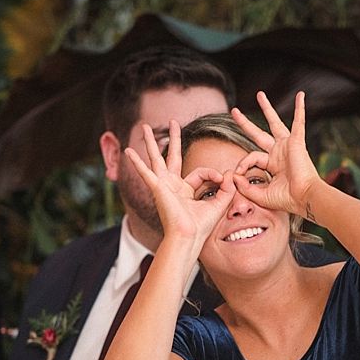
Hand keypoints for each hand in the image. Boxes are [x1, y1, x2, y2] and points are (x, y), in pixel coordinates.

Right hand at [125, 120, 236, 250]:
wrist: (189, 237)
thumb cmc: (202, 226)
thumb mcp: (220, 203)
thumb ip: (227, 187)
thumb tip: (231, 172)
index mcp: (185, 190)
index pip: (200, 172)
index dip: (213, 174)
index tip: (222, 180)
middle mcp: (172, 186)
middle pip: (171, 156)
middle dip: (173, 139)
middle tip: (173, 122)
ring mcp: (163, 186)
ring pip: (156, 158)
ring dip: (151, 142)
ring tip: (144, 127)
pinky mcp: (157, 189)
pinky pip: (145, 172)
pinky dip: (136, 162)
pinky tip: (127, 151)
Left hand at [230, 91, 322, 220]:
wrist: (304, 198)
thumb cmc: (287, 199)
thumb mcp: (260, 195)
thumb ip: (245, 187)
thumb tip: (233, 175)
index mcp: (272, 164)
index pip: (252, 157)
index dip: (242, 164)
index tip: (238, 174)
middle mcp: (279, 153)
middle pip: (258, 134)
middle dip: (245, 123)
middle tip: (234, 111)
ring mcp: (287, 146)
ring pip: (274, 123)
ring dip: (267, 108)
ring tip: (259, 95)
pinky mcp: (296, 142)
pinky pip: (299, 122)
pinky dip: (300, 109)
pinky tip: (301, 95)